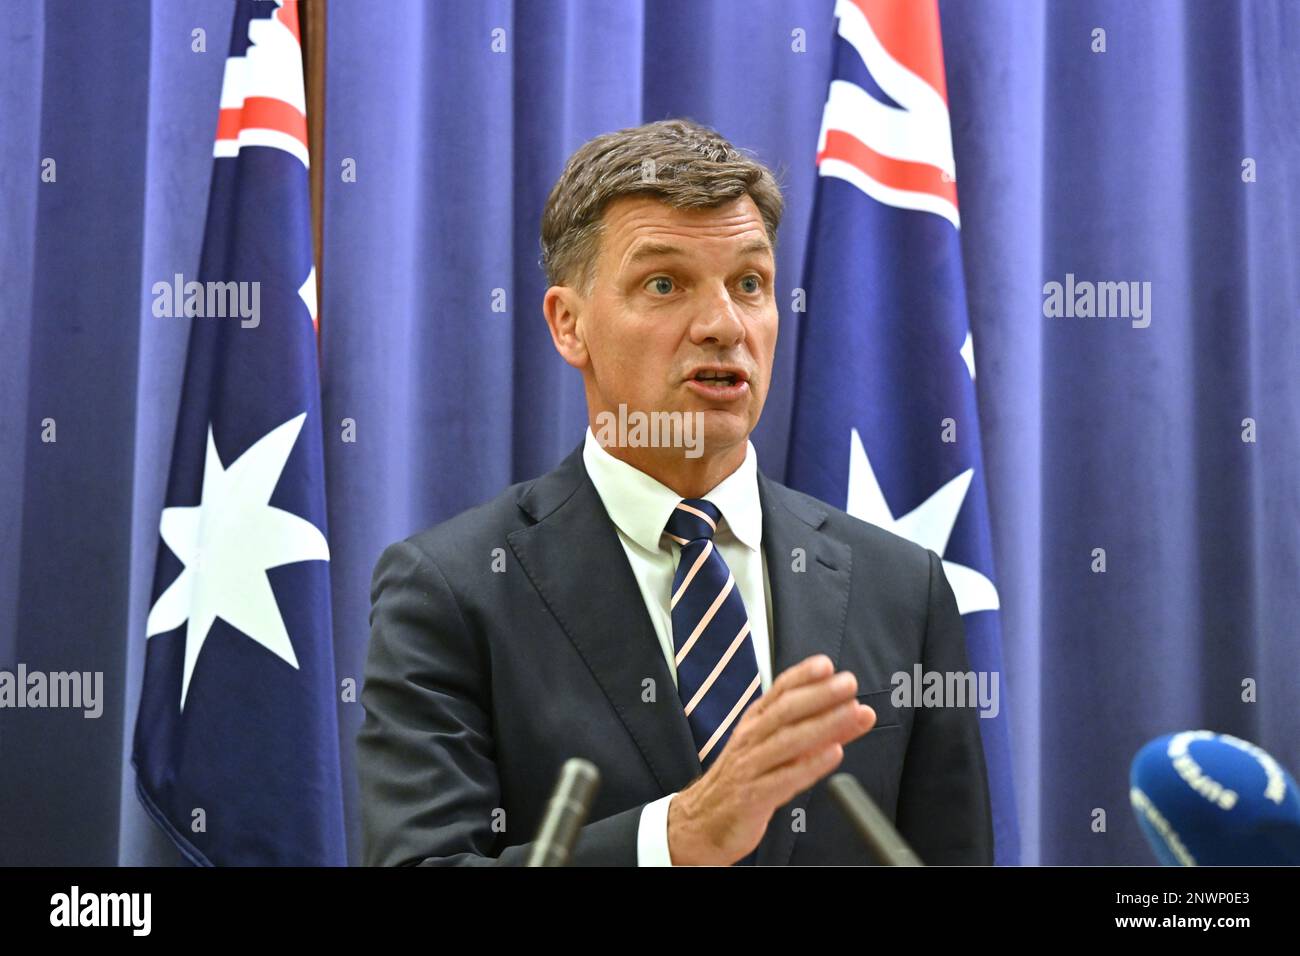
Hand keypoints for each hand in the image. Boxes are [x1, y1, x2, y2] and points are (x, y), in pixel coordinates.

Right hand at [666, 654, 875, 864]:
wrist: (703, 821)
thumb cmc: (745, 778)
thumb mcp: (776, 748)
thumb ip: (816, 731)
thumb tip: (856, 713)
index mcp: (755, 721)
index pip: (779, 691)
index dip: (802, 675)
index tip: (827, 664)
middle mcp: (751, 738)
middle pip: (785, 711)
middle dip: (819, 694)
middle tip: (848, 684)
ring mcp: (750, 767)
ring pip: (787, 741)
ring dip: (823, 724)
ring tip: (851, 713)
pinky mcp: (753, 797)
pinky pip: (784, 778)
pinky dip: (811, 765)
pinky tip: (834, 754)